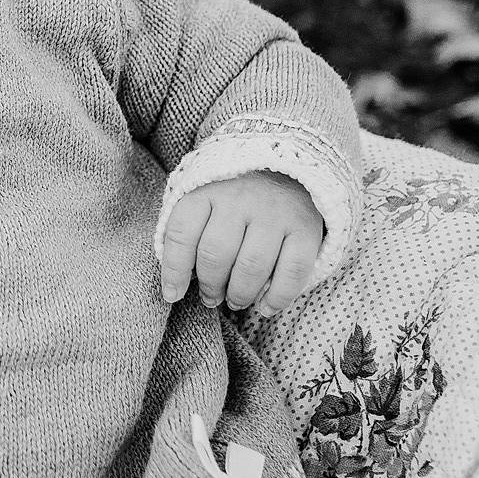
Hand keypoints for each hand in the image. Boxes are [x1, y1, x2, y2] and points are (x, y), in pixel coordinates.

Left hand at [155, 170, 322, 316]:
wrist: (290, 171)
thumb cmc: (237, 198)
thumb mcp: (206, 202)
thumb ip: (188, 235)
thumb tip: (174, 287)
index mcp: (208, 190)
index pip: (183, 232)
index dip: (174, 270)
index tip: (173, 294)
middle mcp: (240, 199)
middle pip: (216, 254)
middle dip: (210, 285)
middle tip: (212, 297)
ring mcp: (274, 213)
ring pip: (251, 267)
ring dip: (240, 294)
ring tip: (236, 301)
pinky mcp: (305, 228)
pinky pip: (291, 272)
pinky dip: (278, 297)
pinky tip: (266, 306)